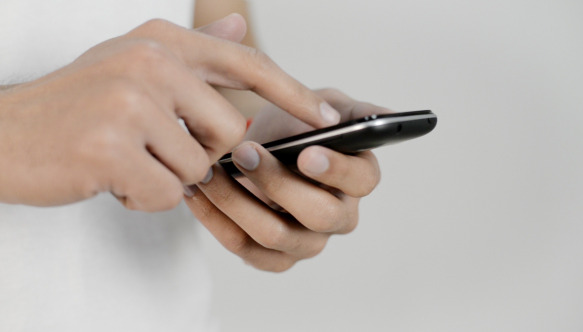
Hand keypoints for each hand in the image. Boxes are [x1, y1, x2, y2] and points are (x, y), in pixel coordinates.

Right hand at [0, 14, 340, 210]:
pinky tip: (112, 180)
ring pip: (197, 167)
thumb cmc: (74, 108)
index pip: (244, 64)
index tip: (325, 116)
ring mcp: (128, 102)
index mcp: (159, 41)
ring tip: (126, 162)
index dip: (291, 92)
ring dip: (166, 178)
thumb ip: (193, 52)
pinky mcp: (110, 146)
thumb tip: (240, 27)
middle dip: (199, 154)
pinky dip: (144, 197)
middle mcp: (148, 63)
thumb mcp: (133, 64)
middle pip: (228, 131)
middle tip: (154, 149)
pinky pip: (166, 193)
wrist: (3, 137)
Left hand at [184, 89, 390, 271]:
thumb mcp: (327, 107)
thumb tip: (386, 115)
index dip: (336, 169)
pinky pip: (245, 249)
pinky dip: (217, 223)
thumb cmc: (298, 126)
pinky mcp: (274, 256)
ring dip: (237, 203)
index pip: (361, 180)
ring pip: (274, 236)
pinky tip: (198, 195)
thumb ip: (355, 110)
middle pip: (318, 215)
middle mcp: (339, 216)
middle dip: (277, 183)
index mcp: (358, 178)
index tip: (306, 153)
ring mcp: (306, 241)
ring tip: (209, 172)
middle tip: (243, 153)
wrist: (265, 145)